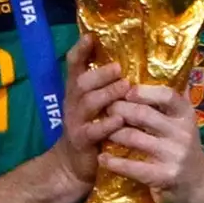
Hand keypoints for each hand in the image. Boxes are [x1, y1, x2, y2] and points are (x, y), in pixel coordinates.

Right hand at [50, 35, 130, 187]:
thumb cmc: (92, 130)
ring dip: (107, 94)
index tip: (90, 36)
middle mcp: (73, 103)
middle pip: (81, 82)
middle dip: (100, 73)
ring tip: (125, 88)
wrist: (72, 166)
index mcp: (77, 91)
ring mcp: (75, 122)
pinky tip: (120, 118)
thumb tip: (131, 65)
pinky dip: (107, 124)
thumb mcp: (95, 106)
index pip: (73, 65)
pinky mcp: (81, 141)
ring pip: (88, 103)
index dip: (80, 50)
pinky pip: (92, 130)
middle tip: (119, 68)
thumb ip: (106, 87)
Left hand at [101, 86, 203, 202]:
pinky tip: (102, 157)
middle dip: (119, 109)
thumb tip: (157, 65)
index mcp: (186, 114)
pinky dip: (114, 162)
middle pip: (144, 115)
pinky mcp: (164, 176)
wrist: (198, 185)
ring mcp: (174, 155)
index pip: (167, 95)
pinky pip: (133, 167)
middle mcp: (182, 132)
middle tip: (103, 108)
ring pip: (134, 138)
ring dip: (112, 133)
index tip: (126, 90)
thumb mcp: (182, 122)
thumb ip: (170, 100)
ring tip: (99, 129)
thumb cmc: (182, 147)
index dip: (144, 92)